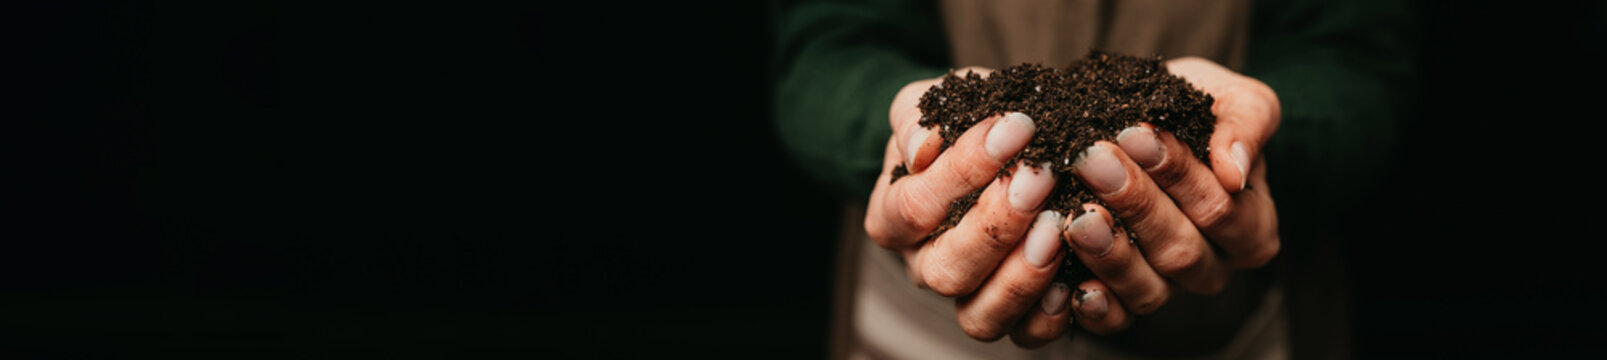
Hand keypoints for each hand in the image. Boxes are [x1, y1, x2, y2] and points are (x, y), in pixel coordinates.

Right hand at [865, 67, 1091, 346]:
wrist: (988, 145)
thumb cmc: (959, 124)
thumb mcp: (935, 103)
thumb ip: (920, 116)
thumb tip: (922, 147)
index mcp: (892, 217)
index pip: (916, 205)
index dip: (965, 169)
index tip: (1016, 127)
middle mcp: (922, 265)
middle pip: (946, 269)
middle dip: (997, 224)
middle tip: (1041, 177)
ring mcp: (964, 297)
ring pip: (979, 314)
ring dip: (1022, 274)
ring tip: (1057, 227)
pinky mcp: (1008, 315)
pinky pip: (1023, 335)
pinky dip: (1048, 315)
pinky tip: (1075, 278)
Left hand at [1060, 57, 1281, 333]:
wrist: (1149, 121)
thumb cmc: (1198, 111)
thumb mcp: (1234, 100)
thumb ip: (1246, 124)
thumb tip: (1235, 170)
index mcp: (1251, 228)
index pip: (1220, 206)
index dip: (1178, 172)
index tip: (1135, 132)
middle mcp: (1212, 268)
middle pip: (1180, 248)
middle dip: (1134, 201)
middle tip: (1092, 160)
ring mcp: (1168, 289)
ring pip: (1146, 286)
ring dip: (1109, 250)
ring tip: (1076, 213)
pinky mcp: (1125, 303)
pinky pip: (1115, 318)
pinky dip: (1094, 304)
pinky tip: (1070, 283)